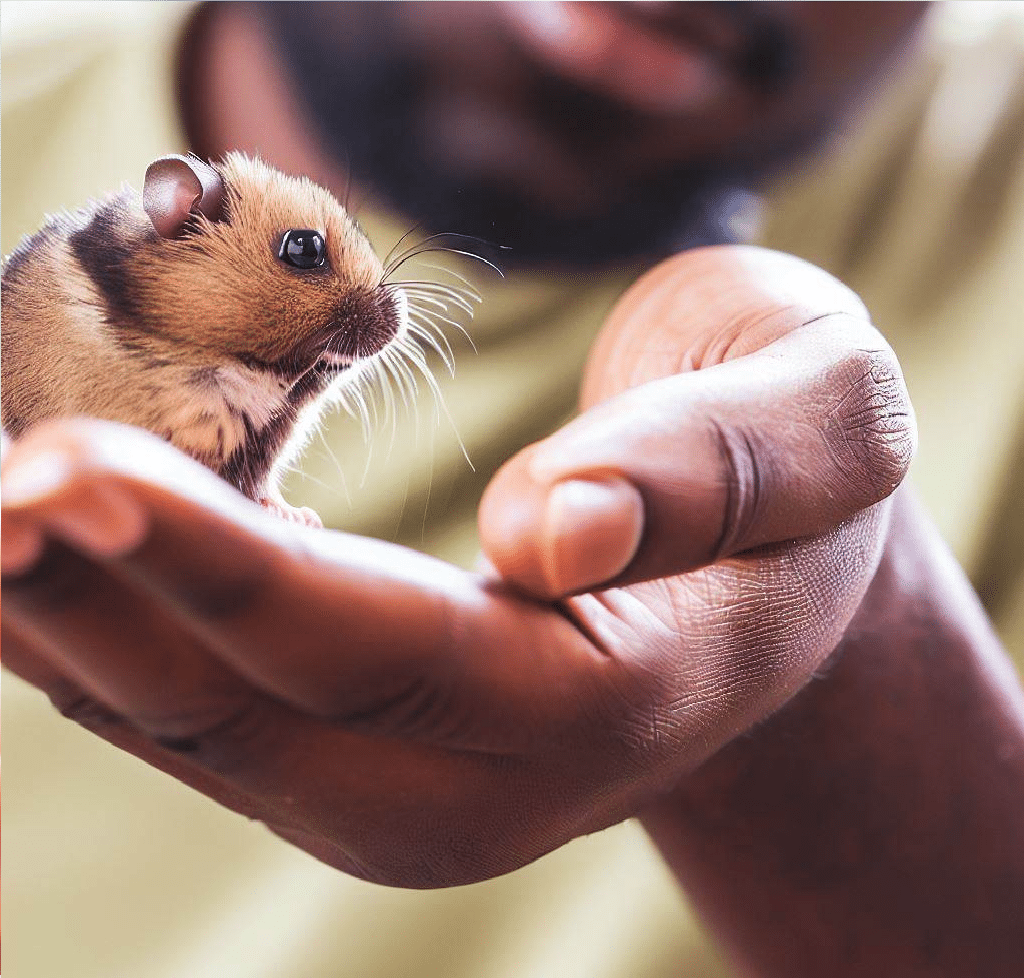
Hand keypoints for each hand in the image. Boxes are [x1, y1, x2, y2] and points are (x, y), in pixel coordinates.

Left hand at [1, 246, 914, 886]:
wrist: (776, 560)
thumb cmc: (799, 472)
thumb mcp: (821, 420)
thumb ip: (715, 472)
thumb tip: (556, 531)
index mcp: (615, 696)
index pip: (387, 651)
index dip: (222, 567)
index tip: (66, 472)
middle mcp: (493, 778)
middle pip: (255, 715)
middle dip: (94, 604)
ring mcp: (412, 779)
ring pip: (200, 725)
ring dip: (62, 624)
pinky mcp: (361, 740)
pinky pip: (200, 702)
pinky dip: (99, 628)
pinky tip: (33, 556)